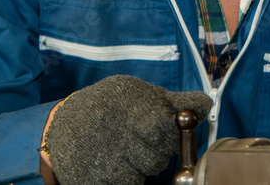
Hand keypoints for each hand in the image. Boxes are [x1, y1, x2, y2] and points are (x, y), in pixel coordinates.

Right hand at [42, 75, 212, 184]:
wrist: (63, 123)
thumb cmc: (111, 107)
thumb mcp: (141, 94)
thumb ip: (176, 102)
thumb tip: (206, 106)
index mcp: (134, 106)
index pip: (167, 128)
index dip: (169, 134)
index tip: (162, 129)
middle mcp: (120, 132)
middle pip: (159, 156)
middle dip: (158, 151)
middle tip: (143, 141)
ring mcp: (108, 158)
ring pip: (147, 171)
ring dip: (143, 165)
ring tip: (127, 150)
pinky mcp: (96, 180)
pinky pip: (130, 182)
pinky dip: (128, 176)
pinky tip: (117, 162)